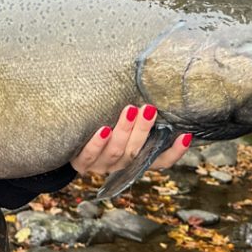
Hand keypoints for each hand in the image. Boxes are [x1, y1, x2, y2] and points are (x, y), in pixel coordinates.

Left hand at [70, 104, 190, 175]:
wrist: (65, 146)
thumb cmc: (101, 126)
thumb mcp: (119, 126)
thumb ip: (135, 116)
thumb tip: (151, 86)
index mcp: (134, 159)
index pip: (160, 161)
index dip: (175, 152)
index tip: (185, 135)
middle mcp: (120, 164)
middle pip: (136, 151)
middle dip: (144, 129)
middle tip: (150, 109)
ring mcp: (101, 165)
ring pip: (116, 151)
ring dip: (124, 130)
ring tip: (130, 110)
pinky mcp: (81, 163)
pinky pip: (89, 154)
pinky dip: (97, 143)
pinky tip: (103, 129)